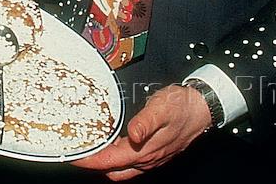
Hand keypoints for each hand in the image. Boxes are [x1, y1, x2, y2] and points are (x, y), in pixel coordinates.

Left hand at [70, 84, 211, 179]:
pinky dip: (117, 157)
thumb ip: (145, 122)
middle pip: (112, 169)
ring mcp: (151, 158)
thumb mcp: (161, 108)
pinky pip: (131, 162)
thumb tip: (132, 134)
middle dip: (94, 164)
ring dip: (105, 161)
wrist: (202, 109)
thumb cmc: (181, 106)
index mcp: (144, 151)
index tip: (73, 157)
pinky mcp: (154, 153)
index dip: (89, 161)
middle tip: (77, 151)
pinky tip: (112, 143)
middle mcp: (146, 159)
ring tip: (90, 146)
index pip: (109, 161)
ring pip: (121, 168)